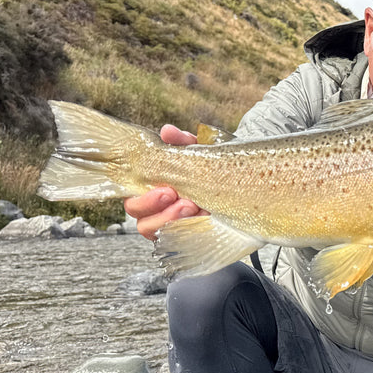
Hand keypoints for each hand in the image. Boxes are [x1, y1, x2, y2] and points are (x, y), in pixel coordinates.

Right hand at [123, 125, 208, 239]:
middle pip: (140, 218)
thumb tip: (168, 131)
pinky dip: (192, 231)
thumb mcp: (200, 154)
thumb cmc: (211, 170)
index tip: (167, 191)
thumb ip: (183, 144)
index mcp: (150, 187)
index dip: (144, 198)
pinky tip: (207, 221)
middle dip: (160, 211)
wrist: (240, 189)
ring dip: (175, 222)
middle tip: (184, 202)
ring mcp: (169, 225)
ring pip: (156, 231)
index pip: (132, 196)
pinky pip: (179, 240)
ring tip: (197, 210)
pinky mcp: (186, 237)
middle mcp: (155, 209)